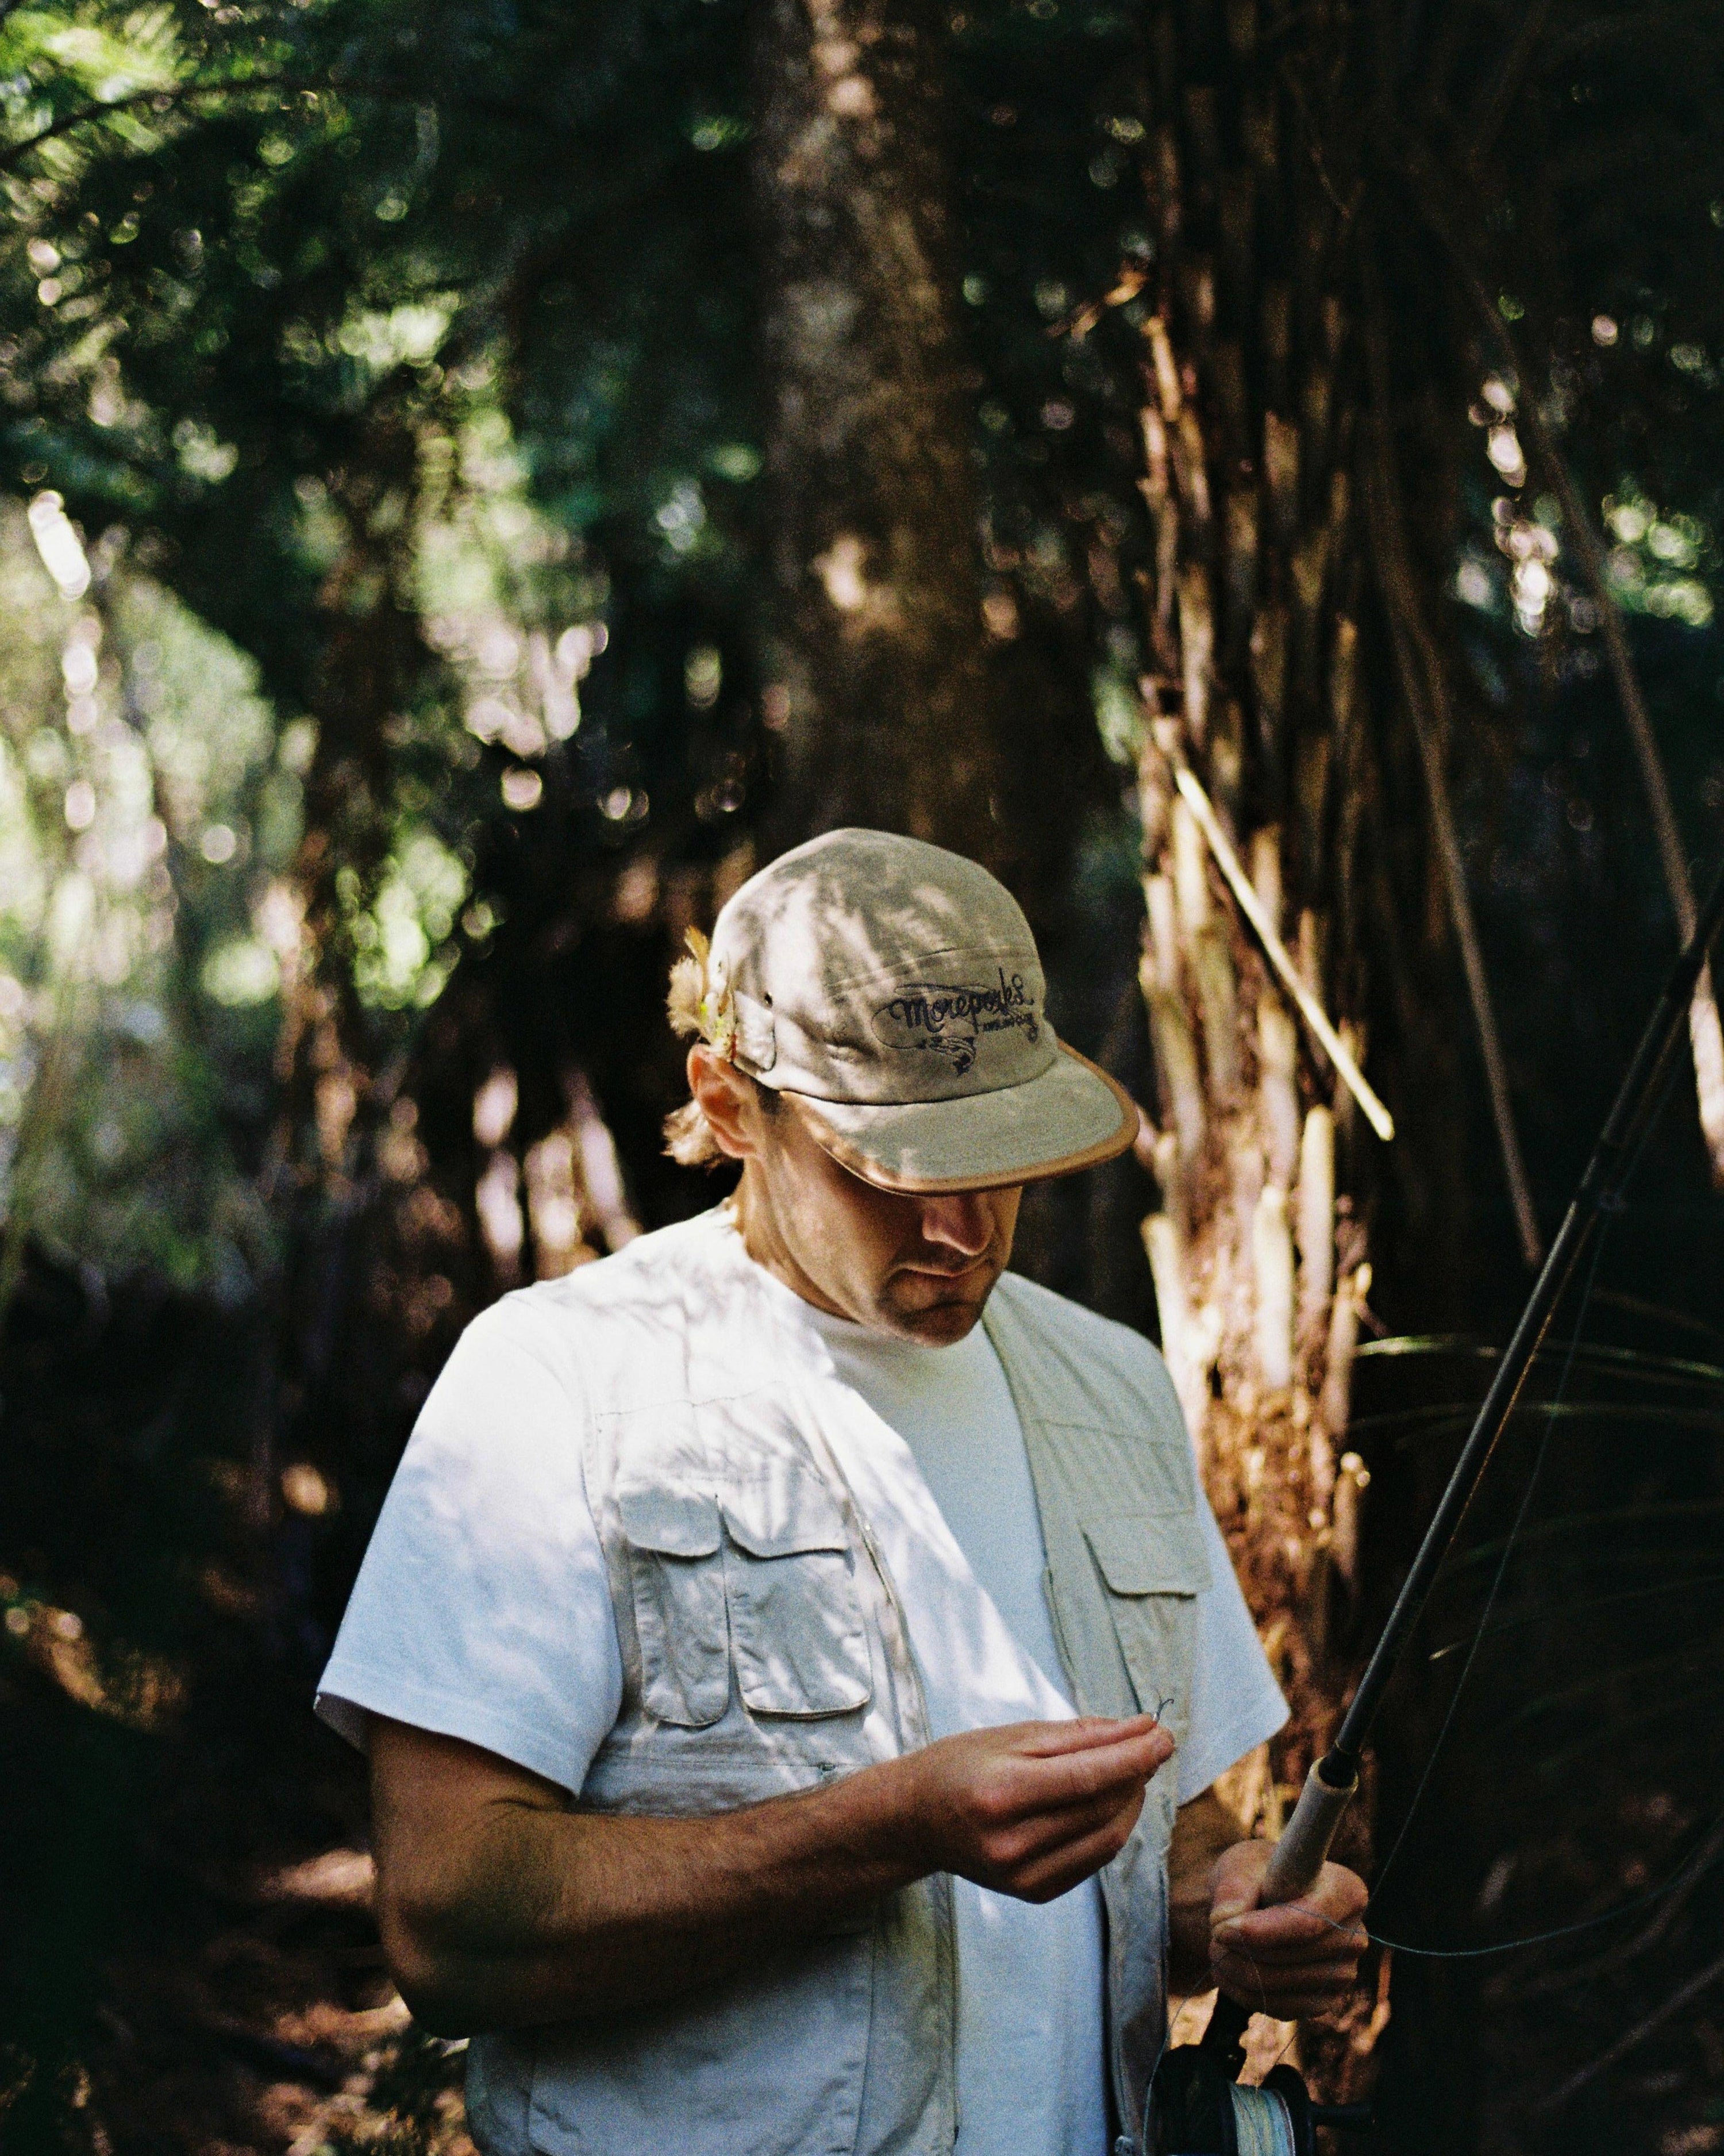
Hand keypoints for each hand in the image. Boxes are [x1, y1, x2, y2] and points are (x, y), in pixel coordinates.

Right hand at [891, 1714, 1174, 1903]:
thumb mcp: (1012, 1735)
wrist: (915, 1820)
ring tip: (1133, 1770)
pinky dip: (1113, 1828)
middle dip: (1138, 1773)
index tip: (1164, 1734)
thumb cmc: (960, 1765)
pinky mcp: (1033, 1893)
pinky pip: (1094, 1860)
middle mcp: (1011, 1844)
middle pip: (1101, 1809)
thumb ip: (1080, 1735)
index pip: (1087, 1778)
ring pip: (1106, 1838)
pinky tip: (1112, 1801)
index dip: (1134, 1756)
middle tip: (1151, 1744)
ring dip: (1132, 1801)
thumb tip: (1142, 1728)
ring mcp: (1023, 1876)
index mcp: (1000, 1794)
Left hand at [1207, 1840, 1368, 2020]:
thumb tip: (1225, 1922)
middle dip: (1242, 1950)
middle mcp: (1354, 1936)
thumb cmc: (1257, 1875)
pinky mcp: (1323, 2001)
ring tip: (1218, 1947)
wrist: (1262, 1903)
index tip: (1220, 1929)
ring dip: (1237, 1970)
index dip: (1262, 1931)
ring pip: (1280, 1985)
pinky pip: (1278, 2008)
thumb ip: (1234, 1889)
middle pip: (1291, 1957)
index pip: (1308, 1922)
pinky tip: (1229, 1970)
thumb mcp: (1241, 1865)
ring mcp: (1343, 1974)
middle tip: (1213, 1934)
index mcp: (1347, 1891)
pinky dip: (1244, 1992)